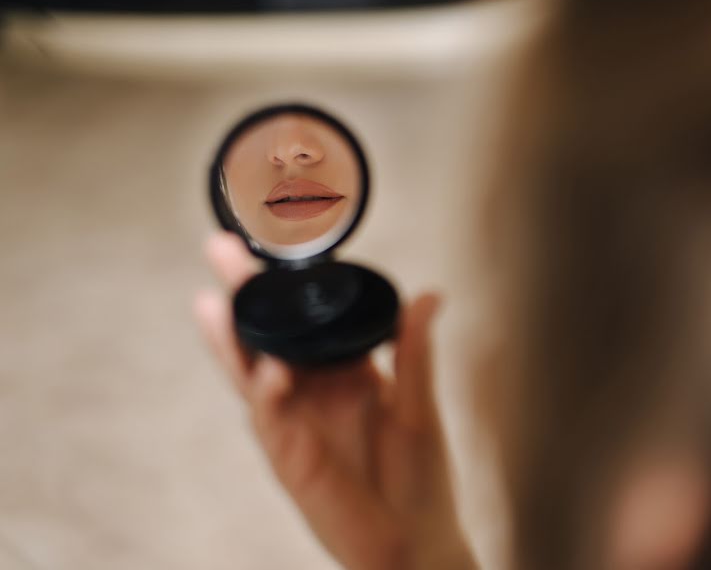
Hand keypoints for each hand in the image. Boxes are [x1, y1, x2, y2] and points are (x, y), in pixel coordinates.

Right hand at [193, 232, 474, 569]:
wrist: (416, 542)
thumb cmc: (420, 477)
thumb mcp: (421, 407)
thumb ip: (415, 353)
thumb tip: (429, 295)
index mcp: (345, 371)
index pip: (309, 318)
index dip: (291, 283)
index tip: (277, 241)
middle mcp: (313, 390)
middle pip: (271, 334)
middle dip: (247, 295)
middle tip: (220, 248)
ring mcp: (296, 422)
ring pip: (254, 372)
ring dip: (232, 339)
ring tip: (211, 302)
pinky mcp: (290, 458)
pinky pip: (272, 421)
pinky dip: (268, 394)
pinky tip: (271, 370)